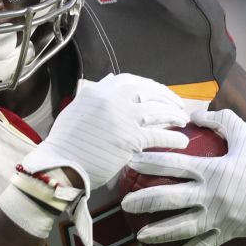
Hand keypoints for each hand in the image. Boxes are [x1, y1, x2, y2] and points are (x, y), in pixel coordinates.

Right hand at [20, 73, 189, 245]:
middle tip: (177, 105)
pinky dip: (174, 137)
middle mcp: (112, 99)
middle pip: (149, 91)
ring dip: (174, 115)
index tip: (156, 91)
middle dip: (167, 97)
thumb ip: (93, 97)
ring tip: (183, 120)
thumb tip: (108, 82)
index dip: (148, 85)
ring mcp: (123, 118)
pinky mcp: (132, 138)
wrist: (61, 164)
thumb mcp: (76, 110)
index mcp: (98, 91)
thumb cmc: (65, 143)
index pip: (130, 80)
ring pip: (158, 111)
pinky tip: (182, 141)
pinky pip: (160, 135)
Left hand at [119, 108, 245, 245]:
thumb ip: (219, 120)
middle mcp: (211, 194)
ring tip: (140, 234)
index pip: (173, 164)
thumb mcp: (245, 134)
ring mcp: (220, 216)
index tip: (130, 163)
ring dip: (160, 231)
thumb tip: (195, 114)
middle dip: (144, 201)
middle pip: (170, 198)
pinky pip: (205, 244)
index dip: (149, 163)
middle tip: (124, 203)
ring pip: (183, 227)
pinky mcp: (230, 231)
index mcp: (212, 169)